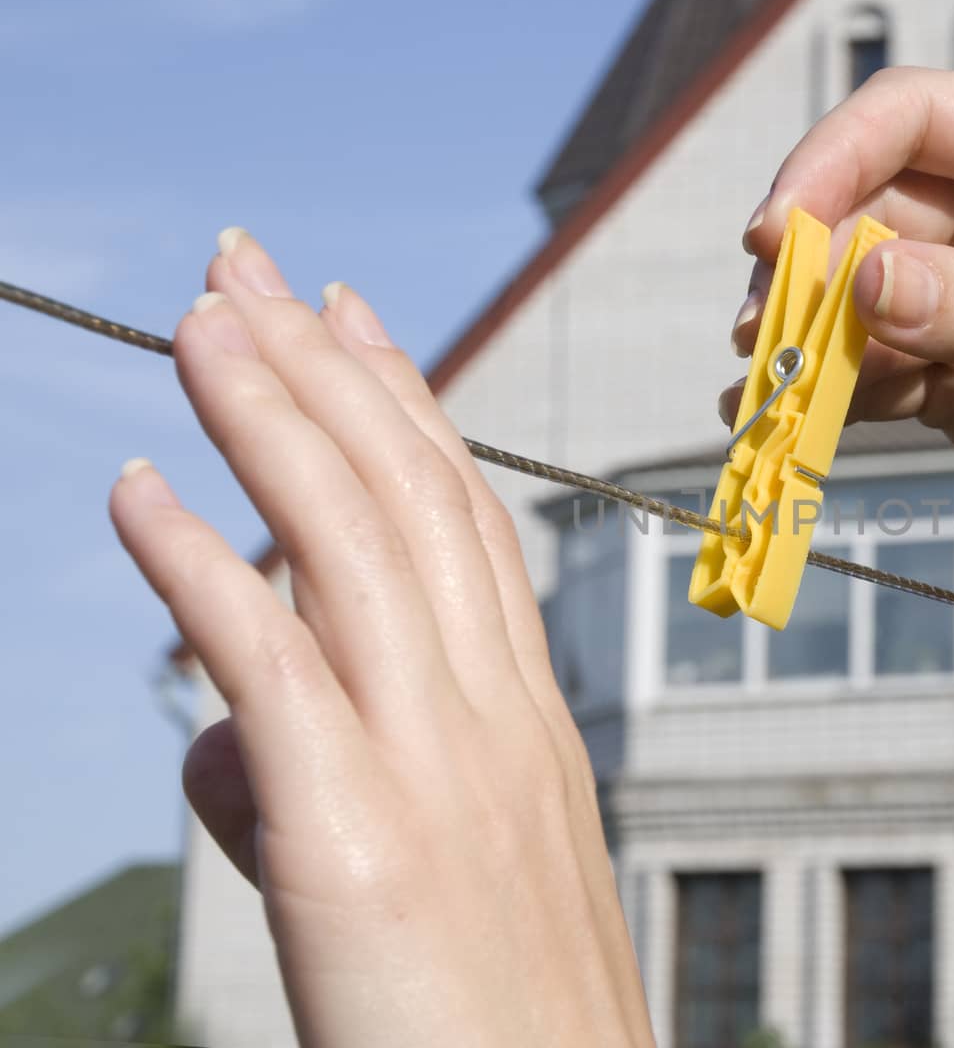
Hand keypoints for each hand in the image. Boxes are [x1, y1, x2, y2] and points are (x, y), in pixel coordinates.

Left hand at [110, 230, 651, 1046]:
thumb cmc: (508, 1022)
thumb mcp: (451, 875)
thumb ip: (336, 781)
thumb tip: (220, 736)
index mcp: (526, 719)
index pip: (465, 521)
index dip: (403, 406)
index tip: (350, 321)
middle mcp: (495, 714)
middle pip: (410, 498)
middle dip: (325, 367)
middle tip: (249, 270)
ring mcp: (437, 766)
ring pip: (353, 545)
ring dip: (266, 416)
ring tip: (194, 323)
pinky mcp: (360, 837)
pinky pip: (273, 666)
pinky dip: (199, 565)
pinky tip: (138, 492)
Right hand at [730, 68, 953, 631]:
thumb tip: (859, 279)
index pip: (914, 119)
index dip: (832, 163)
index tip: (778, 234)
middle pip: (874, 210)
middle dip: (812, 264)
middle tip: (766, 328)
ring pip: (868, 298)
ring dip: (813, 334)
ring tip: (769, 381)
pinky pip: (886, 372)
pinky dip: (839, 392)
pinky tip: (802, 416)